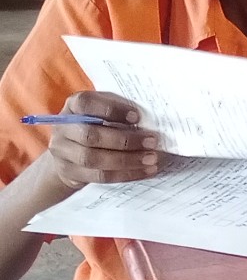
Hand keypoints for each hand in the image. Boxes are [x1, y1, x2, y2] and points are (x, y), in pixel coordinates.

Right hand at [44, 92, 161, 191]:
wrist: (73, 152)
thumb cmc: (99, 124)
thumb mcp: (106, 111)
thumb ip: (121, 110)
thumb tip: (150, 118)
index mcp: (73, 106)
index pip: (86, 103)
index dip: (111, 109)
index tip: (137, 117)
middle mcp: (63, 128)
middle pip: (90, 135)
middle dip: (125, 140)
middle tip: (152, 142)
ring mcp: (62, 152)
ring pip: (93, 159)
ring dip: (127, 160)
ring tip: (151, 159)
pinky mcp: (70, 172)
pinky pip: (99, 176)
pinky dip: (125, 174)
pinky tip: (145, 171)